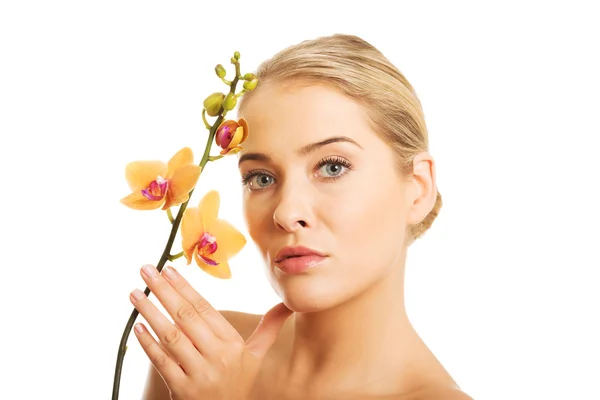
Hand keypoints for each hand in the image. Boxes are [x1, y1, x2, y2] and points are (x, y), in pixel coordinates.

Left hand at [130, 264, 293, 399]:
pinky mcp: (182, 390)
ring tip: (135, 293)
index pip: (205, 308)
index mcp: (233, 344)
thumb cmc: (238, 382)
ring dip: (150, 312)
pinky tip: (138, 326)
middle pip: (186, 317)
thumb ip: (268, 328)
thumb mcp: (256, 355)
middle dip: (164, 290)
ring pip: (171, 336)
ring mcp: (199, 374)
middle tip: (146, 270)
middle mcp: (218, 357)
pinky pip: (162, 362)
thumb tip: (287, 304)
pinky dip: (148, 344)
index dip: (185, 287)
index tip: (168, 269)